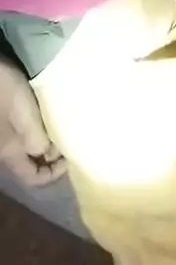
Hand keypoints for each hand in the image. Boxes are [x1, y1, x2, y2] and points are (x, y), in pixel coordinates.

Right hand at [0, 59, 66, 185]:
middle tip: (71, 140)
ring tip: (64, 128)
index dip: (53, 174)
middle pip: (31, 163)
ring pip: (30, 147)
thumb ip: (39, 141)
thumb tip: (52, 154)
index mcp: (9, 154)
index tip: (69, 158)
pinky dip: (41, 130)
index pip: (33, 179)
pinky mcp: (7, 117)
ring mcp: (6, 133)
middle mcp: (5, 149)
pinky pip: (26, 132)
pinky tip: (51, 116)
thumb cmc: (4, 94)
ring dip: (47, 142)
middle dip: (51, 157)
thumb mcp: (26, 120)